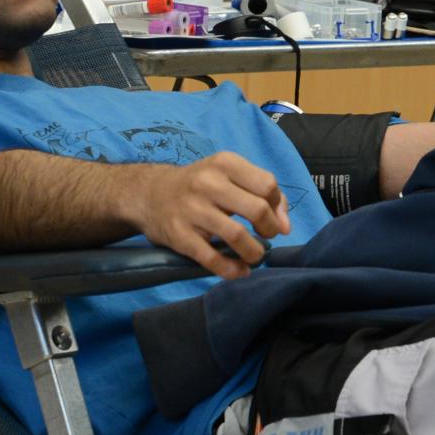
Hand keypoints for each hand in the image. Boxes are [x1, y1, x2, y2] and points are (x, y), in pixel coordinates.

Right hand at [127, 152, 291, 279]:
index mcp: (225, 163)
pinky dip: (231, 270)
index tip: (274, 220)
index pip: (267, 185)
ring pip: (237, 236)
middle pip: (257, 209)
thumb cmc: (200, 185)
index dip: (277, 206)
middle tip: (266, 238)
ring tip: (255, 256)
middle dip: (269, 229)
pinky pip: (212, 258)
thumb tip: (285, 226)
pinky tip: (239, 271)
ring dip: (254, 253)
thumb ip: (262, 192)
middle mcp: (208, 182)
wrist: (149, 193)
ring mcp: (192, 209)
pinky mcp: (179, 235)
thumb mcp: (228, 174)